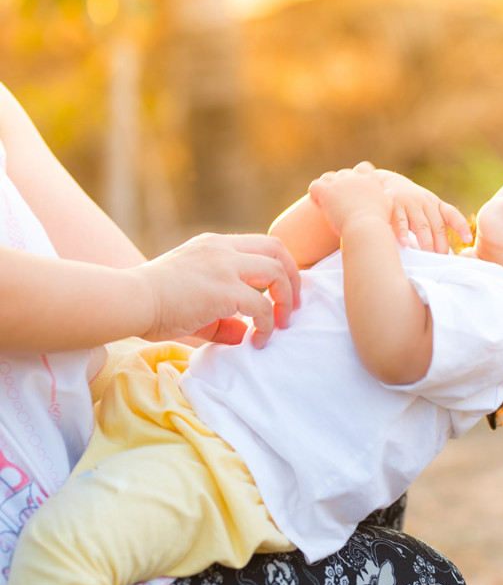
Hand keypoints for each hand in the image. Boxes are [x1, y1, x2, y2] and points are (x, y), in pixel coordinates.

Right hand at [137, 233, 300, 348]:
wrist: (128, 300)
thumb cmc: (152, 303)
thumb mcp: (193, 302)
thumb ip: (223, 317)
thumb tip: (245, 334)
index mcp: (215, 245)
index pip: (261, 244)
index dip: (279, 267)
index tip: (281, 292)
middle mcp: (222, 249)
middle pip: (278, 249)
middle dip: (293, 278)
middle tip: (293, 306)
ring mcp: (224, 266)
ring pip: (277, 272)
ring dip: (286, 300)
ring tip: (280, 324)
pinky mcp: (222, 289)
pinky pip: (261, 305)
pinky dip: (266, 324)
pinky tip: (258, 340)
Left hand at [308, 162, 390, 235]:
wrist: (366, 228)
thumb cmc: (378, 223)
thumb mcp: (388, 207)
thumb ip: (387, 198)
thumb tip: (389, 192)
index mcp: (370, 179)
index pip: (362, 168)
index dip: (356, 178)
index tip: (354, 192)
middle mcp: (354, 177)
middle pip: (342, 174)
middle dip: (340, 187)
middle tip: (340, 203)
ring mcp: (339, 182)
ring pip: (326, 178)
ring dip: (326, 189)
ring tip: (328, 205)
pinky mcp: (327, 191)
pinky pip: (315, 186)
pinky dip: (315, 195)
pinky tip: (320, 206)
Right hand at [374, 169, 472, 252]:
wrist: (385, 181)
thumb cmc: (409, 203)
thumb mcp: (425, 208)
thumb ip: (434, 224)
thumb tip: (443, 252)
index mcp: (435, 204)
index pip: (452, 214)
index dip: (461, 226)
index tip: (468, 239)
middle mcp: (425, 203)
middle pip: (437, 226)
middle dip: (441, 244)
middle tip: (441, 259)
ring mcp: (410, 203)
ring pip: (422, 225)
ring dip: (426, 241)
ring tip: (428, 255)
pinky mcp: (394, 205)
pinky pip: (400, 221)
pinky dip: (403, 233)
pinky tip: (405, 243)